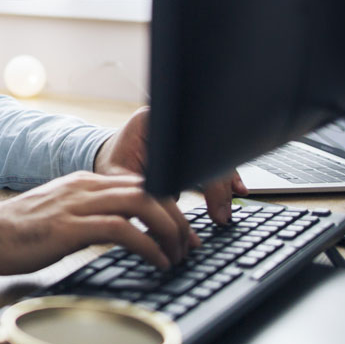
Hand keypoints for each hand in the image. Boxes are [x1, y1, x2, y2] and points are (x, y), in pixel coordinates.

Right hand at [0, 171, 196, 274]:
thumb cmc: (18, 234)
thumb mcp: (60, 217)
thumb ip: (88, 217)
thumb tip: (122, 233)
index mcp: (82, 183)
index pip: (139, 183)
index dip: (168, 205)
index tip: (183, 232)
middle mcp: (83, 187)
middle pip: (148, 189)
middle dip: (177, 218)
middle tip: (189, 246)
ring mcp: (75, 204)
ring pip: (141, 203)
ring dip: (168, 230)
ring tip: (178, 255)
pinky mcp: (68, 227)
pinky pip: (122, 229)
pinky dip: (148, 245)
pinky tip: (157, 262)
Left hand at [94, 106, 248, 225]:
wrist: (107, 156)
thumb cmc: (110, 167)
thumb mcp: (119, 179)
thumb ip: (144, 196)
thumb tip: (171, 224)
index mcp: (151, 120)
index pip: (189, 149)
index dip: (206, 180)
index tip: (214, 206)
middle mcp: (170, 119)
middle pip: (205, 151)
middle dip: (218, 186)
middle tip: (221, 215)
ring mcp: (183, 128)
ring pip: (212, 155)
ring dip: (224, 184)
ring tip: (225, 210)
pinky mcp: (189, 141)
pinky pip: (212, 157)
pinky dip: (224, 176)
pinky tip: (237, 189)